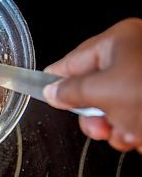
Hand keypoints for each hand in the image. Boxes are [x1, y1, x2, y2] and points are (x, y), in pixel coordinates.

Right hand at [43, 18, 141, 152]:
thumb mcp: (105, 92)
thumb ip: (71, 92)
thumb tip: (51, 91)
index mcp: (120, 41)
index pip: (73, 60)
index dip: (57, 80)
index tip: (43, 92)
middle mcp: (135, 55)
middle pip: (94, 87)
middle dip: (95, 115)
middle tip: (100, 128)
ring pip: (115, 106)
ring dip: (116, 127)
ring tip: (130, 135)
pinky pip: (135, 115)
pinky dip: (135, 131)